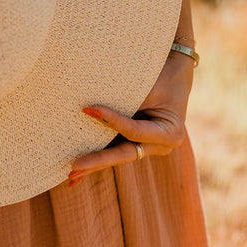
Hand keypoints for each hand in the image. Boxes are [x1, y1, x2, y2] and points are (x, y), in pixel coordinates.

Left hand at [67, 49, 194, 185]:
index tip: (88, 108)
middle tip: (74, 168)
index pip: (134, 131)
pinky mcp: (135, 143)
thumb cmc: (162, 76)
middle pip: (124, 154)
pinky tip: (80, 171)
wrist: (174, 71)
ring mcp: (147, 147)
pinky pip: (115, 150)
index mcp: (169, 133)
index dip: (111, 121)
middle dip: (97, 161)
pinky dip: (98, 157)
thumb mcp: (148, 87)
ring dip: (94, 164)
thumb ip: (125, 103)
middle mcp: (159, 146)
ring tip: (71, 175)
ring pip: (117, 156)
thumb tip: (90, 111)